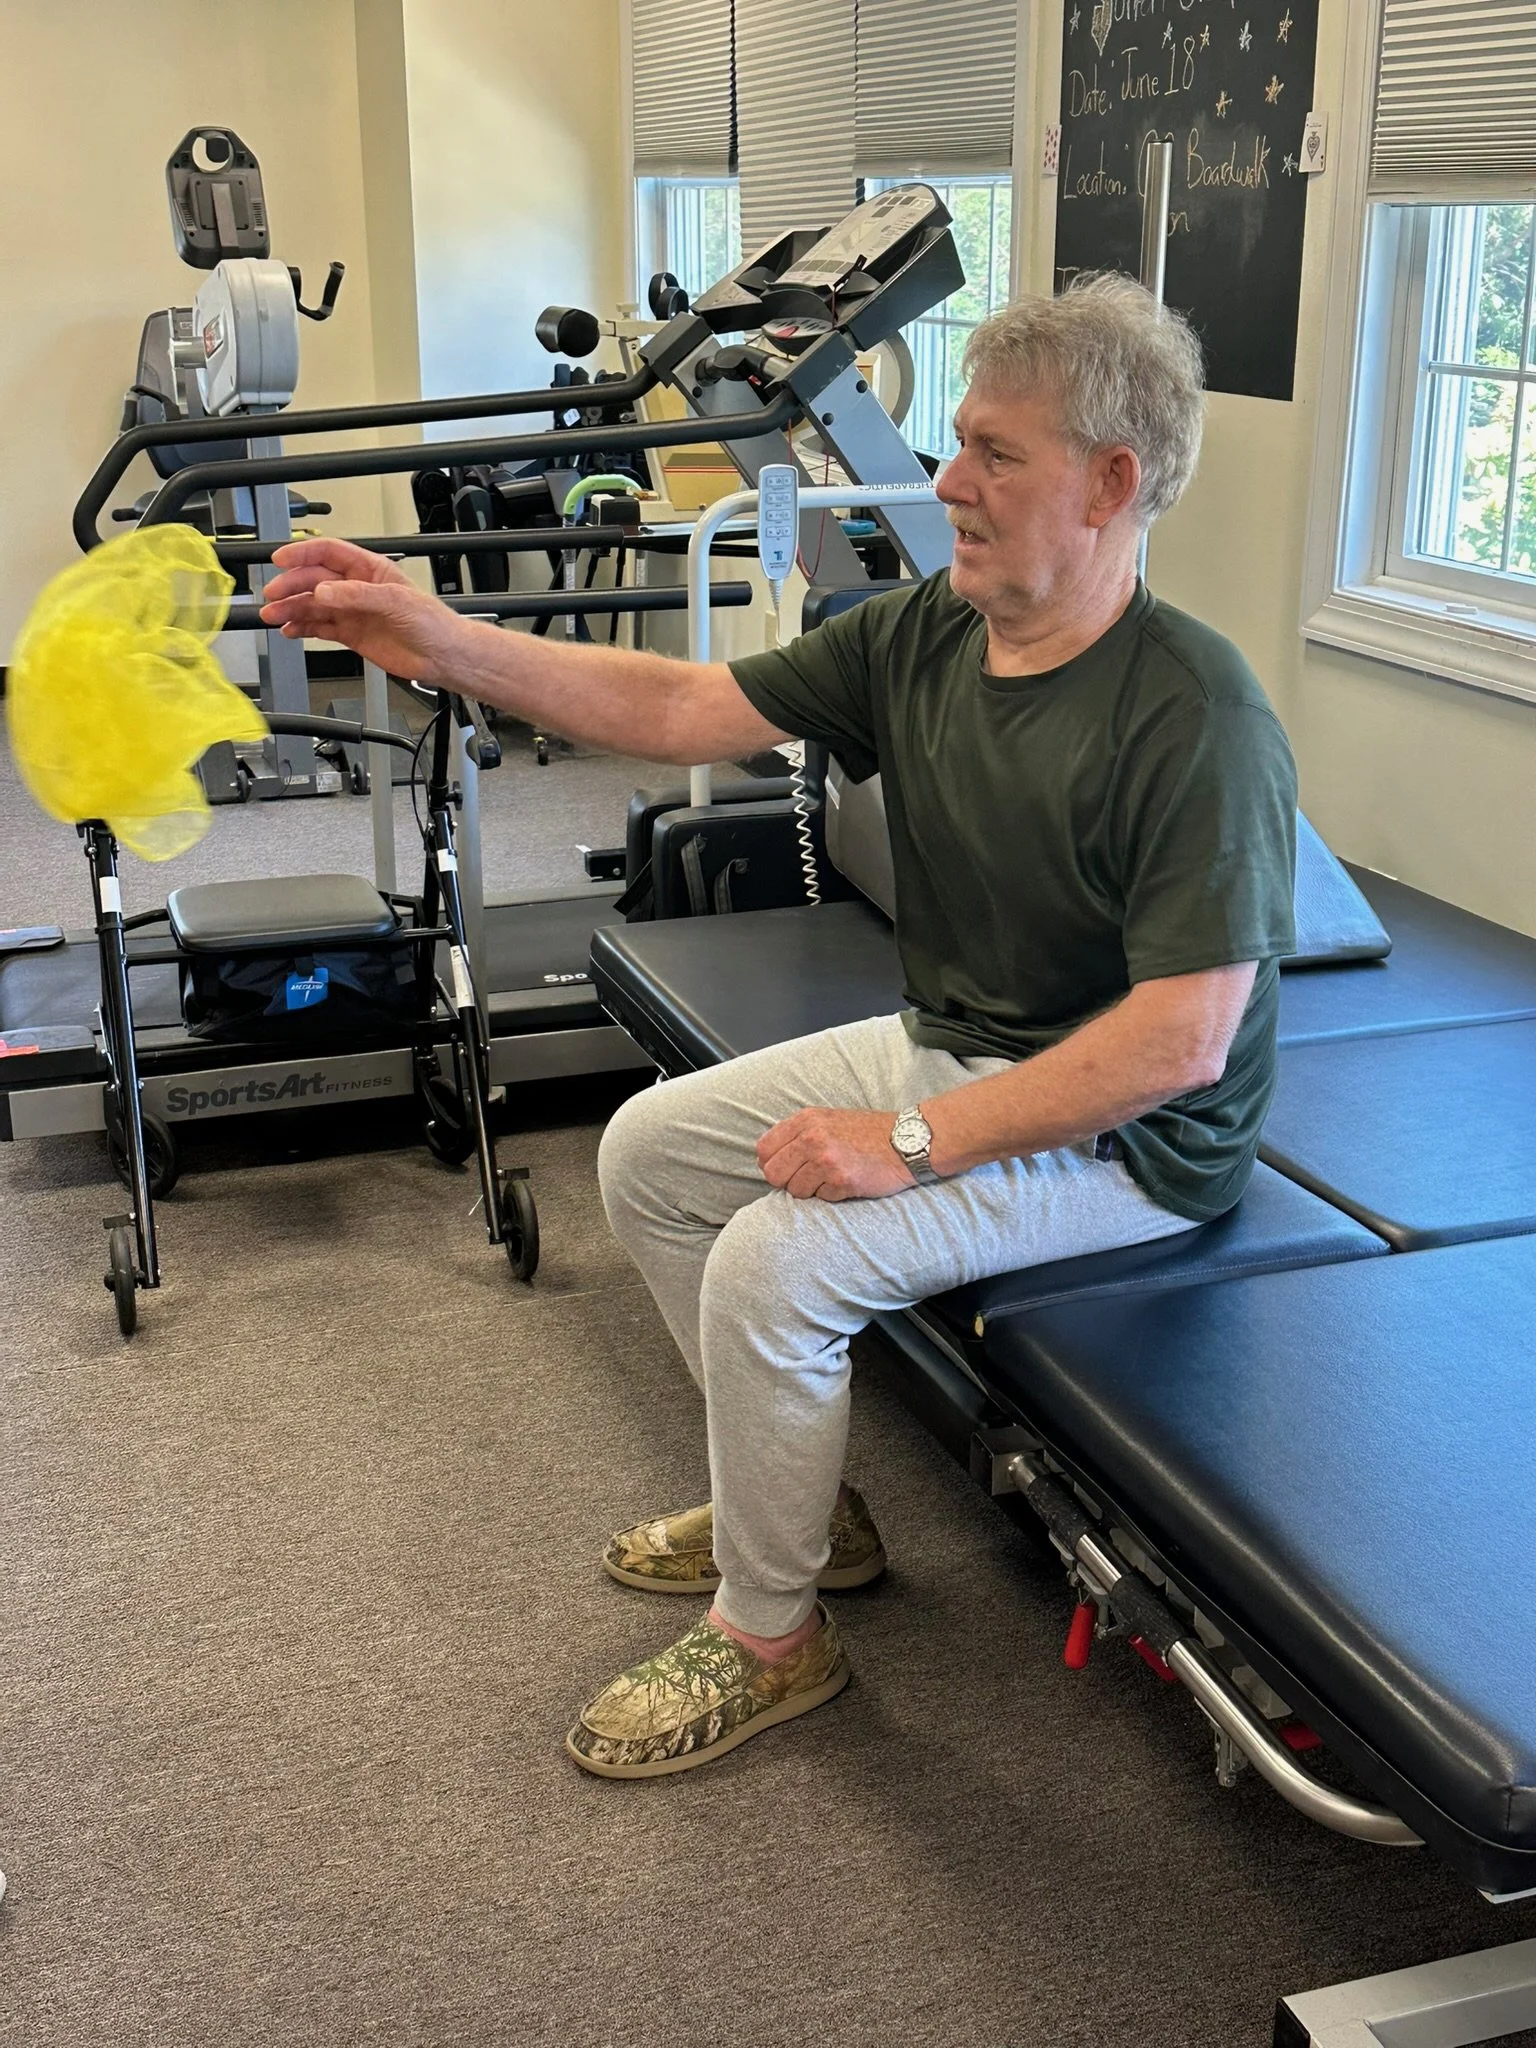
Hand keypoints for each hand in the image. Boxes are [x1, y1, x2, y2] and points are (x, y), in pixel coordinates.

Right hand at [259, 538, 471, 684]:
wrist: (442, 656)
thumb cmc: (431, 622)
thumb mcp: (395, 601)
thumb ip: (358, 595)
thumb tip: (325, 591)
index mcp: (369, 570)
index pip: (329, 553)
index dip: (303, 553)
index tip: (281, 559)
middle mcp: (357, 588)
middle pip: (314, 580)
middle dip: (291, 586)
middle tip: (273, 595)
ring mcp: (352, 611)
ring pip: (313, 605)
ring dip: (292, 608)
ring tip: (273, 616)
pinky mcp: (350, 634)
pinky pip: (320, 627)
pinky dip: (302, 628)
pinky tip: (290, 630)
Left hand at [756, 1108, 914, 1201]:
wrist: (906, 1140)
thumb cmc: (867, 1132)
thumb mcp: (827, 1119)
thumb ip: (797, 1134)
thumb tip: (769, 1158)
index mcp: (805, 1120)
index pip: (763, 1150)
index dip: (772, 1164)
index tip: (787, 1168)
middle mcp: (812, 1137)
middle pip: (773, 1174)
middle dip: (787, 1181)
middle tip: (807, 1178)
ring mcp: (827, 1159)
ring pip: (795, 1190)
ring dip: (812, 1189)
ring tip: (832, 1177)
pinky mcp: (842, 1179)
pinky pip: (821, 1198)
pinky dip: (832, 1194)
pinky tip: (847, 1181)